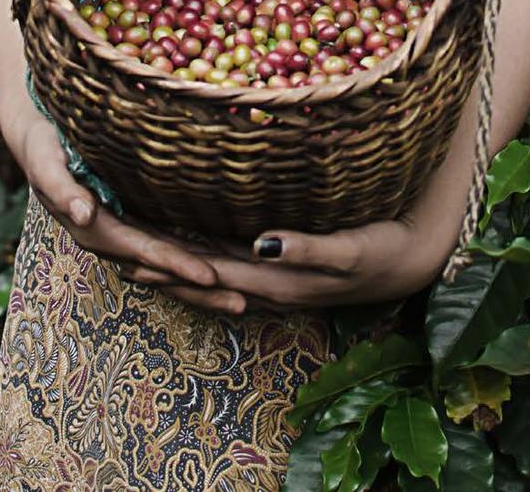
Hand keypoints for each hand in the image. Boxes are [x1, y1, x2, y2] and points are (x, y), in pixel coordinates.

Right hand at [4, 109, 246, 313]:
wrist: (38, 140)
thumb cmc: (43, 146)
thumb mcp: (47, 163)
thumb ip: (63, 191)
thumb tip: (84, 216)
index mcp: (96, 230)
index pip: (145, 251)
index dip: (177, 264)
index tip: (210, 278)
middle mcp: (113, 241)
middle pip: (162, 272)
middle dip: (200, 290)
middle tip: (244, 304)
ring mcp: (125, 236)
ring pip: (167, 268)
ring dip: (200, 286)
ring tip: (242, 299)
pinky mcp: (133, 224)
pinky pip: (166, 249)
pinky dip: (191, 263)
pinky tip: (221, 271)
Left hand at [132, 214, 447, 313]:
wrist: (413, 263)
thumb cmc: (383, 247)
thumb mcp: (349, 249)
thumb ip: (307, 249)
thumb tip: (261, 243)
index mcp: (277, 280)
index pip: (211, 274)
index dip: (172, 265)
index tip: (132, 256)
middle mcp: (270, 287)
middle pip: (205, 282)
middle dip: (162, 271)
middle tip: (116, 258)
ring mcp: (277, 284)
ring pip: (216, 281)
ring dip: (178, 274)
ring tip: (138, 263)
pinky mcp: (286, 276)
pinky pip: (234, 276)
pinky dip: (206, 270)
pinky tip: (194, 262)